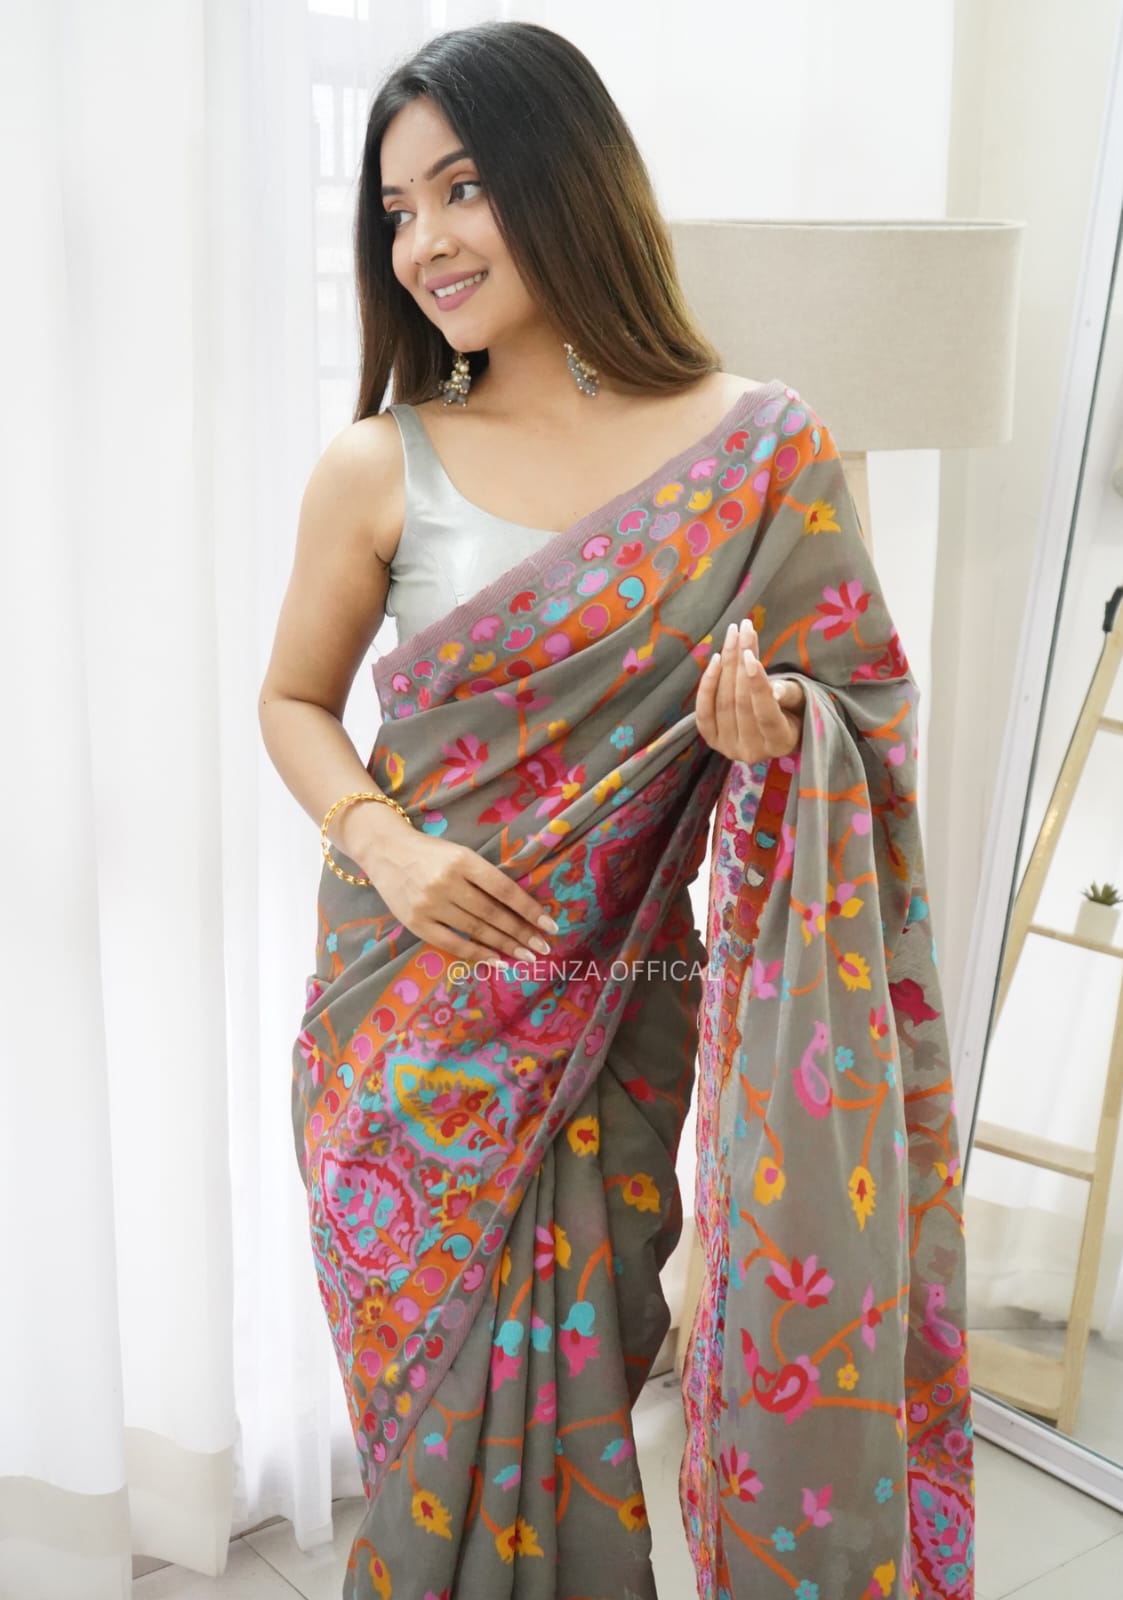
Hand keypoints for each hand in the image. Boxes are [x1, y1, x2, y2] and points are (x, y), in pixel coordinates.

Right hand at [352, 807, 557, 968]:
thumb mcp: (460, 853)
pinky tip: (496, 961)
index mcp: (463, 860)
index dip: (529, 908)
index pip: (504, 889)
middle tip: (543, 947)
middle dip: (521, 933)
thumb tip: (519, 908)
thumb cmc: (431, 852)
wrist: (385, 850)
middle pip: (493, 913)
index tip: (549, 925)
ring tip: (526, 956)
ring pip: (476, 929)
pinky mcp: (416, 922)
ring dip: (504, 945)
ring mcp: (430, 904)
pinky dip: (476, 954)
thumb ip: (484, 876)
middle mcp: (448, 882)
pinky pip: (452, 943)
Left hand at [695, 617, 804, 762]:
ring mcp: (729, 748)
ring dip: (726, 664)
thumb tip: (774, 690)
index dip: (757, 684)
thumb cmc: (793, 711)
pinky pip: (703, 711)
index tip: (750, 654)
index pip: (766, 714)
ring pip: (723, 702)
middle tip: (744, 628)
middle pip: (741, 703)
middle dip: (740, 663)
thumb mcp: (801, 701)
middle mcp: (753, 752)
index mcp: (781, 744)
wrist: (774, 729)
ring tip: (733, 634)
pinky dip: (708, 684)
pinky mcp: (712, 740)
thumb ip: (789, 695)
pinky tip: (716, 659)